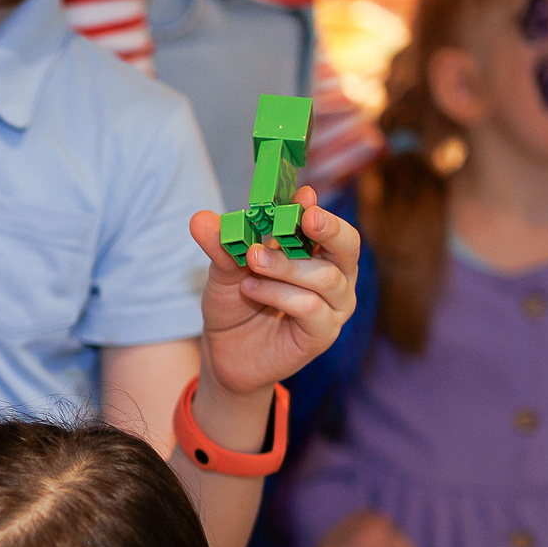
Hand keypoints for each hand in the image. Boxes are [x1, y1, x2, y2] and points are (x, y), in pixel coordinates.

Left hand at [191, 187, 360, 398]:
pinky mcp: (323, 334)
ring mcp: (334, 306)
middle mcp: (335, 275)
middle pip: (348, 245)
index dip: (314, 208)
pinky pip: (310, 307)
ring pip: (325, 277)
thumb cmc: (235, 303)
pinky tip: (252, 289)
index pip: (327, 224)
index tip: (302, 196)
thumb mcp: (224, 269)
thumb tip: (199, 218)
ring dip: (286, 266)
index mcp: (318, 251)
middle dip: (328, 228)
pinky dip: (279, 294)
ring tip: (251, 263)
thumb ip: (221, 244)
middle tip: (306, 216)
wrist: (225, 351)